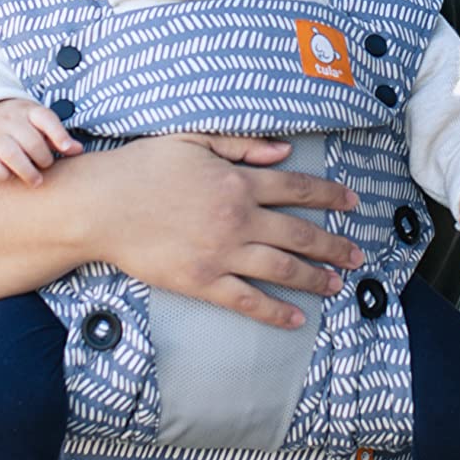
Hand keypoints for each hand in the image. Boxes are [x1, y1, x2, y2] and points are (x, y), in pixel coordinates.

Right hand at [0, 98, 80, 184]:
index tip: (66, 149)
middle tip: (46, 166)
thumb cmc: (22, 126)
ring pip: (11, 153)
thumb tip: (78, 150)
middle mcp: (10, 121)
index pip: (45, 118)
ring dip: (27, 171)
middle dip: (43, 158)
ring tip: (36, 181)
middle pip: (31, 141)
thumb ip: (59, 137)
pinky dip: (2, 174)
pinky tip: (12, 176)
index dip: (58, 134)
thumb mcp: (40, 124)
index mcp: (28, 111)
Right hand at [90, 133, 363, 330]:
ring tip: (336, 286)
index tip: (354, 204)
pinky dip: (275, 312)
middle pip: (301, 234)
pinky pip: (247, 300)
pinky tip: (295, 319)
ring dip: (315, 279)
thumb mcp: (193, 140)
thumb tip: (284, 152)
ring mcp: (222, 252)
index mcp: (239, 181)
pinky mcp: (202, 281)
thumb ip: (242, 145)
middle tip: (357, 255)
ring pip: (283, 269)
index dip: (331, 197)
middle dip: (335, 246)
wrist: (101, 206)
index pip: (299, 189)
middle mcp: (238, 218)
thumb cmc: (141, 167)